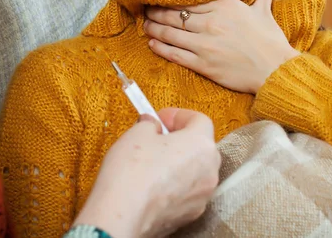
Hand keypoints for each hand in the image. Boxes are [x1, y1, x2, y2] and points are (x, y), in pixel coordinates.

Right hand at [73, 108, 220, 237]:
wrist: (122, 214)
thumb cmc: (132, 171)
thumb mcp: (137, 133)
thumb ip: (150, 124)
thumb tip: (152, 125)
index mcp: (201, 145)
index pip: (200, 120)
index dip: (178, 116)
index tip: (160, 119)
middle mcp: (209, 172)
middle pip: (201, 146)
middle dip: (180, 138)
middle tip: (156, 137)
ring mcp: (202, 197)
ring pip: (195, 171)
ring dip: (178, 162)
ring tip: (151, 161)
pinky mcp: (190, 215)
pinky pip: (186, 191)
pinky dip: (174, 184)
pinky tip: (152, 183)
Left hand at [144, 0, 299, 93]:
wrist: (276, 70)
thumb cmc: (270, 40)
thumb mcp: (264, 9)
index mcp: (224, 6)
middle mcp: (211, 22)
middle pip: (174, 15)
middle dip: (157, 12)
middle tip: (146, 10)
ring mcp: (205, 44)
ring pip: (170, 33)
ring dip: (154, 28)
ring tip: (146, 25)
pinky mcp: (203, 64)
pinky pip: (175, 54)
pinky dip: (161, 48)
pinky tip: (152, 44)